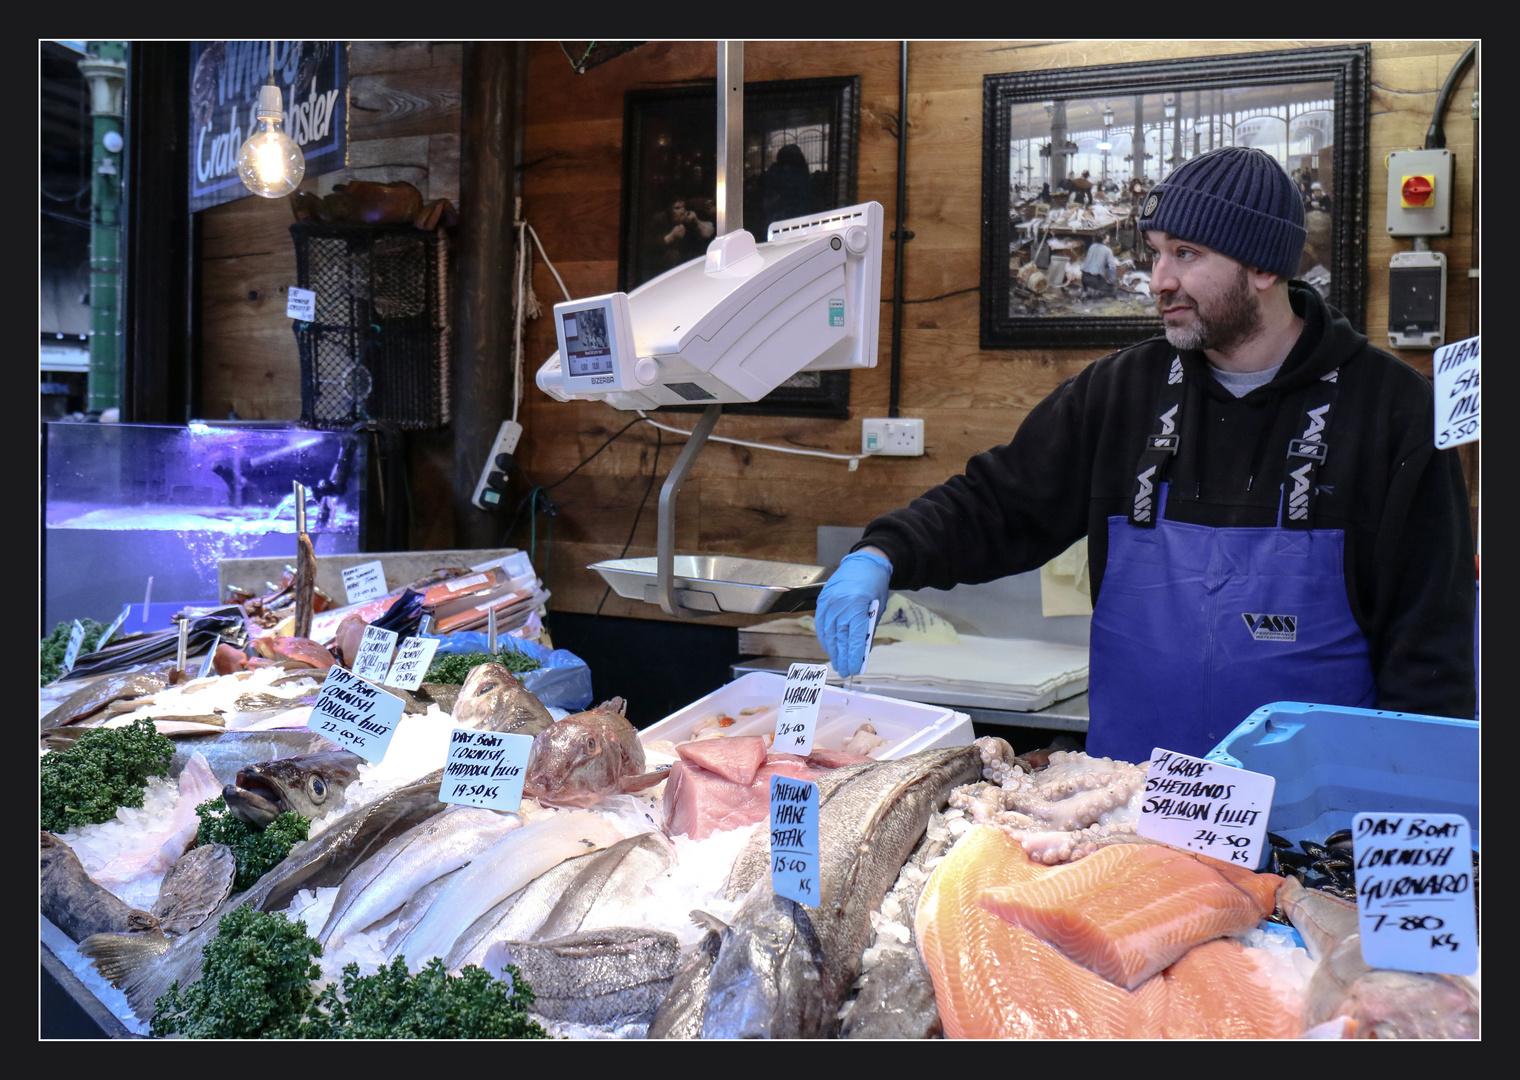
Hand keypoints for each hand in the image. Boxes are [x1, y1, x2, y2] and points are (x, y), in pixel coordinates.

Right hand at [814, 549, 892, 676]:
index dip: (852, 656)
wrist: (864, 563)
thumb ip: (868, 630)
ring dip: (833, 650)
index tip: (853, 669)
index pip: (853, 638)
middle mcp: (840, 605)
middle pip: (839, 638)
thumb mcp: (877, 610)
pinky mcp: (822, 600)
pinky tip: (829, 646)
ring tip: (836, 662)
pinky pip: (821, 624)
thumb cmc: (875, 586)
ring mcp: (829, 602)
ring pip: (828, 633)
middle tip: (844, 671)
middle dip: (842, 657)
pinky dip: (825, 637)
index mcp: (857, 606)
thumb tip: (861, 652)